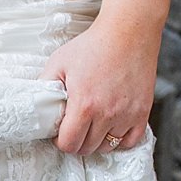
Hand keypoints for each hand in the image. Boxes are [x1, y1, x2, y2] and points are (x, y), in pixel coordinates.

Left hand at [40, 10, 161, 155]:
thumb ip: (45, 87)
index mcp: (84, 105)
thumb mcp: (59, 62)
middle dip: (77, 140)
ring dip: (97, 140)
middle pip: (87, 148)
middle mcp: (107, 114)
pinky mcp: (142, 111)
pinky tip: (111, 127)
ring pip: (107, 146)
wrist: (128, 31)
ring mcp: (127, 114)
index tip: (60, 130)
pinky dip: (120, 139)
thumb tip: (38, 107)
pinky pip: (130, 141)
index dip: (60, 140)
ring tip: (92, 124)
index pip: (68, 144)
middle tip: (74, 126)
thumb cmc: (92, 45)